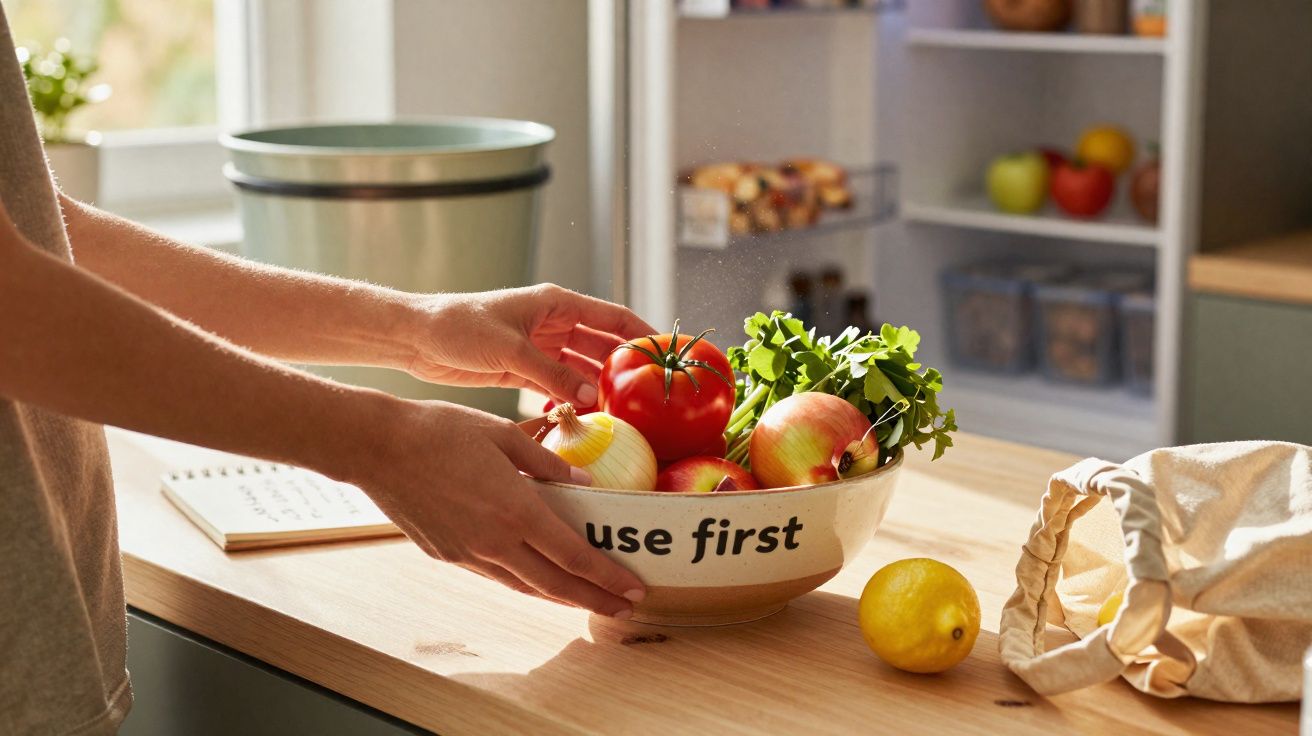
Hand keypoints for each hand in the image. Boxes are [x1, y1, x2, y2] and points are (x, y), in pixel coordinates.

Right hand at [355, 398, 644, 616]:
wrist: (377, 447)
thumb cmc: (440, 430)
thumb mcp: (503, 434)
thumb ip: (547, 463)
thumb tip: (584, 484)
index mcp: (515, 510)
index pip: (573, 556)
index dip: (607, 577)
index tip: (633, 589)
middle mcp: (493, 542)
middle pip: (554, 584)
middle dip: (594, 599)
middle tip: (623, 608)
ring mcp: (467, 553)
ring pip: (524, 586)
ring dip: (559, 595)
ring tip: (587, 597)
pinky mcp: (446, 555)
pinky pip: (496, 575)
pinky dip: (524, 581)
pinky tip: (537, 576)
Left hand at [404, 284, 655, 405]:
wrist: (417, 338)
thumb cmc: (460, 327)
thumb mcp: (511, 349)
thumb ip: (552, 374)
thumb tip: (592, 397)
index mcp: (556, 303)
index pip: (612, 317)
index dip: (642, 334)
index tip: (668, 353)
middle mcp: (553, 324)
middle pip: (601, 346)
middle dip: (624, 368)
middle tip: (649, 393)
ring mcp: (540, 348)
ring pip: (581, 370)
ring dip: (598, 388)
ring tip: (623, 412)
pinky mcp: (524, 370)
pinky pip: (559, 386)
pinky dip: (572, 400)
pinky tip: (585, 418)